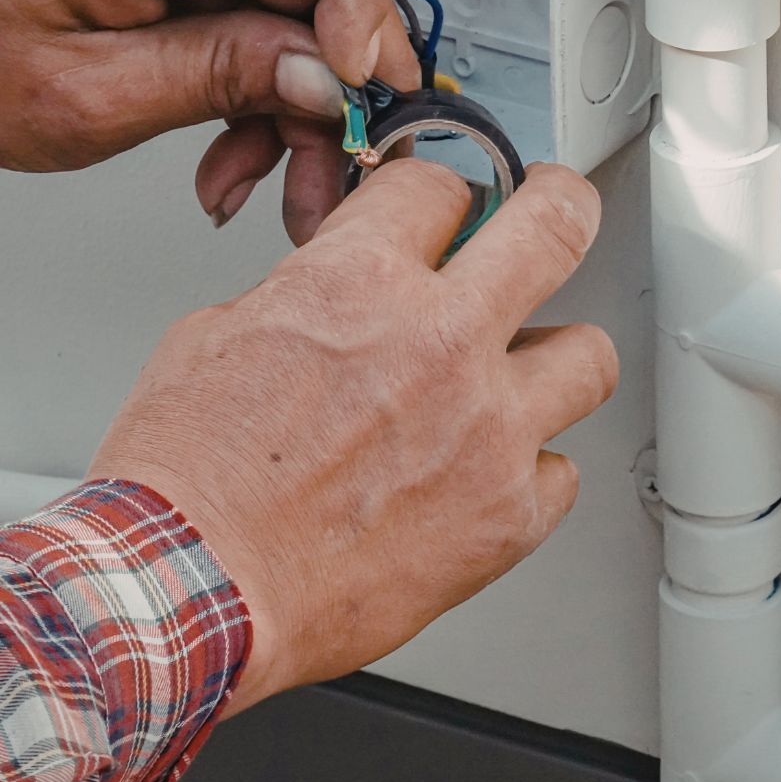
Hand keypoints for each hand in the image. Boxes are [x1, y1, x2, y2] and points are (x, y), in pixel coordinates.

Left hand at [0, 0, 417, 243]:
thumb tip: (327, 79)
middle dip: (332, 91)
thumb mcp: (100, 94)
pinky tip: (234, 160)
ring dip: (296, 116)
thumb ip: (224, 76)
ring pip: (300, 24)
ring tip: (268, 186)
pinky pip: (263, 34)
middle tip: (335, 169)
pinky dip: (260, 105)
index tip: (363, 84)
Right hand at [87, 161, 617, 712]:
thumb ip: (309, 298)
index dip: (438, 195)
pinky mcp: (506, 517)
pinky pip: (560, 472)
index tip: (445, 212)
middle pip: (555, 228)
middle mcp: (442, 343)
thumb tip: (344, 295)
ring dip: (557, 356)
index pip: (438, 187)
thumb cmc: (190, 478)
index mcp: (361, 282)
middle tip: (560, 207)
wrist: (194, 593)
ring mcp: (489, 431)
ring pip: (590, 356)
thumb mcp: (221, 336)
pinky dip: (531, 468)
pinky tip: (490, 474)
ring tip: (523, 374)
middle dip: (562, 203)